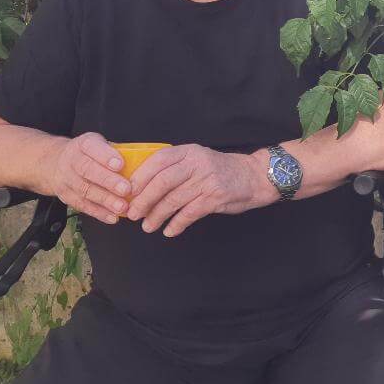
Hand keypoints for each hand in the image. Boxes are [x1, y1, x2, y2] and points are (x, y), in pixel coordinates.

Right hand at [49, 133, 129, 223]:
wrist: (55, 163)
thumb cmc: (90, 154)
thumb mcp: (100, 144)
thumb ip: (117, 151)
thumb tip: (146, 161)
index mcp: (83, 144)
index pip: (92, 147)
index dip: (105, 156)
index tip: (120, 164)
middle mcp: (71, 160)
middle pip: (87, 170)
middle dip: (108, 181)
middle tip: (126, 189)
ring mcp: (66, 179)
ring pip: (85, 190)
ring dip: (105, 200)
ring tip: (122, 207)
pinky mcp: (66, 196)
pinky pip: (82, 205)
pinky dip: (98, 212)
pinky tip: (112, 217)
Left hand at [125, 145, 273, 236]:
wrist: (255, 176)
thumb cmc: (222, 170)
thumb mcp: (199, 159)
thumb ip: (176, 167)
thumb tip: (143, 186)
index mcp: (189, 151)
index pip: (157, 161)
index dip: (139, 178)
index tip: (127, 193)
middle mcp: (197, 163)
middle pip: (162, 182)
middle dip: (144, 200)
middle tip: (132, 214)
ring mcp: (207, 180)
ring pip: (174, 199)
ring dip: (157, 215)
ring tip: (148, 226)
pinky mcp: (216, 197)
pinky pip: (190, 213)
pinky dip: (177, 224)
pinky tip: (170, 231)